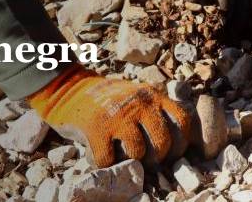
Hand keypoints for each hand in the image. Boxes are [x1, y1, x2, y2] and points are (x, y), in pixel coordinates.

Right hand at [27, 66, 191, 166]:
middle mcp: (139, 104)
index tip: (171, 151)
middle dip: (157, 158)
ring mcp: (118, 116)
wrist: (69, 89)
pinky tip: (101, 154)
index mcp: (152, 96)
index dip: (180, 142)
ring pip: (138, 153)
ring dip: (131, 161)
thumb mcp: (137, 95)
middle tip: (146, 159)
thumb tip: (174, 142)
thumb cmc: (106, 99)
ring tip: (123, 155)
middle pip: (163, 142)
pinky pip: (108, 160)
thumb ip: (155, 110)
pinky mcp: (97, 129)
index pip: (182, 122)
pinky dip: (104, 163)